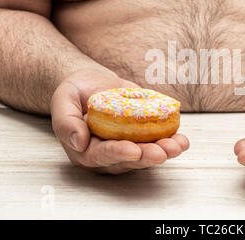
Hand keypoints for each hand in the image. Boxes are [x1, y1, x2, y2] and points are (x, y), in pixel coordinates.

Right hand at [50, 69, 188, 173]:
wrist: (90, 83)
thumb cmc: (74, 92)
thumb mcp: (63, 100)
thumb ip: (66, 122)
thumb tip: (79, 142)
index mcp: (84, 149)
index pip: (101, 155)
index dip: (118, 153)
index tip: (134, 150)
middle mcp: (106, 154)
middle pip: (128, 160)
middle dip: (147, 156)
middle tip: (163, 152)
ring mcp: (125, 148)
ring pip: (145, 155)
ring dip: (164, 151)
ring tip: (178, 145)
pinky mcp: (139, 138)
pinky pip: (155, 143)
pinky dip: (170, 141)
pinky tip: (181, 139)